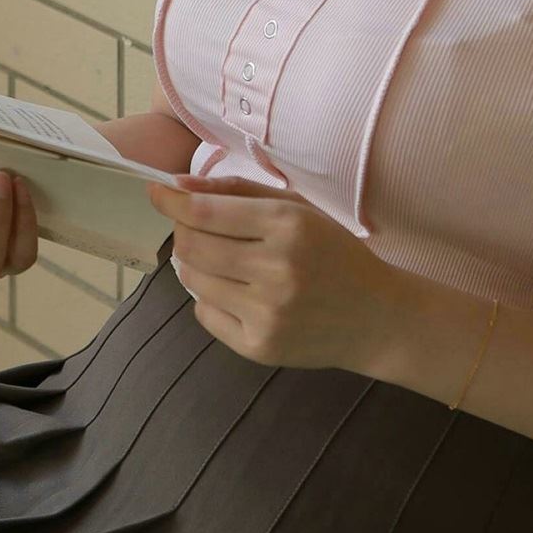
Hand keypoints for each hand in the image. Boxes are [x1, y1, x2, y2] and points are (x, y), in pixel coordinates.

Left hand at [146, 175, 420, 374]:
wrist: (376, 317)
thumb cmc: (334, 253)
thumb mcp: (298, 209)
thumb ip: (238, 192)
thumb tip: (179, 186)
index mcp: (288, 226)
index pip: (206, 212)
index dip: (171, 200)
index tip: (156, 191)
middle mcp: (276, 270)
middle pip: (191, 246)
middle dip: (183, 231)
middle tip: (194, 227)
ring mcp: (266, 313)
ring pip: (193, 280)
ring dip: (193, 264)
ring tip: (220, 259)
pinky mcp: (260, 347)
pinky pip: (205, 315)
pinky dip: (210, 298)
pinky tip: (238, 292)